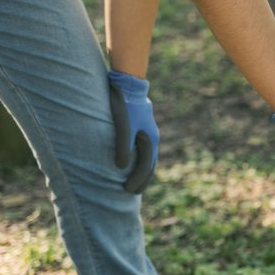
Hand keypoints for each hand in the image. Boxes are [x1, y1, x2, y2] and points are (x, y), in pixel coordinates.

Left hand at [108, 69, 159, 192]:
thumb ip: (123, 147)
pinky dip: (139, 158)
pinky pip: (143, 147)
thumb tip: (121, 167)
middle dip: (142, 179)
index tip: (127, 191)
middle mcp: (152, 137)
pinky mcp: (142, 125)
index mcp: (150, 140)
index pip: (146, 167)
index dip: (137, 180)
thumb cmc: (125, 105)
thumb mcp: (123, 126)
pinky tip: (131, 159)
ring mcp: (148, 131)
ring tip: (133, 179)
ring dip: (141, 169)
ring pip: (148, 156)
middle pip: (150, 164)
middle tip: (133, 191)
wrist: (129, 82)